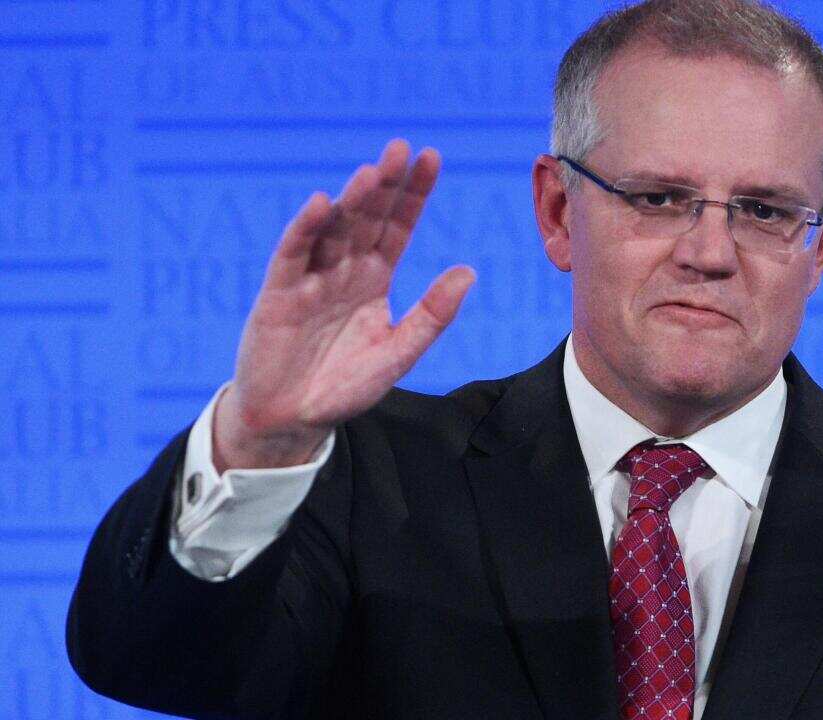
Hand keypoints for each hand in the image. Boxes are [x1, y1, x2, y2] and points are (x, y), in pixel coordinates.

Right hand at [212, 139, 474, 471]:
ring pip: (334, 229)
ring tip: (373, 174)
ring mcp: (311, 278)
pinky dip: (305, 229)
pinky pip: (294, 254)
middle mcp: (344, 269)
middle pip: (368, 217)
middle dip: (386, 184)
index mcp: (375, 278)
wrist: (293, 419)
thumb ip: (431, 316)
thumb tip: (469, 272)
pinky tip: (320, 205)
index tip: (432, 157)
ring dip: (352, 201)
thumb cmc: (344, 386)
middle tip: (402, 148)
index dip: (413, 193)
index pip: (398, 225)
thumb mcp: (398, 353)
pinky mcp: (279, 294)